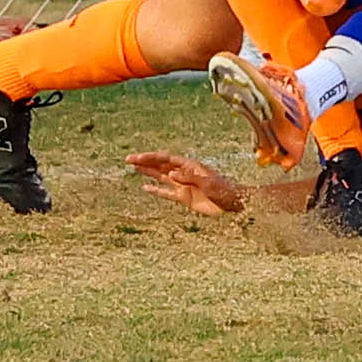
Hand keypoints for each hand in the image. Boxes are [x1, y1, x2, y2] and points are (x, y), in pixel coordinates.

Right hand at [127, 152, 245, 215]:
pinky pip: (166, 193)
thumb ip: (188, 178)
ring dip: (148, 172)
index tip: (138, 158)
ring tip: (133, 168)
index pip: (166, 158)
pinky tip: (145, 187)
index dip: (151, 157)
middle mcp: (183, 173)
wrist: (233, 203)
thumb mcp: (207, 182)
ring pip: (161, 176)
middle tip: (128, 159)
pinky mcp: (184, 197)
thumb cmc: (224, 189)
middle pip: (160, 165)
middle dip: (145, 162)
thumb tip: (170, 173)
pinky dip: (156, 190)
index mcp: (189, 166)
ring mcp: (182, 185)